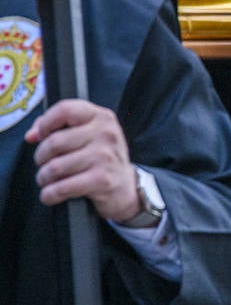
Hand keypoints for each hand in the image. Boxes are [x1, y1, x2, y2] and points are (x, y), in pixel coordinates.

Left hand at [25, 100, 140, 223]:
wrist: (125, 186)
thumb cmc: (100, 158)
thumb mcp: (87, 135)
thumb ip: (59, 127)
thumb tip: (32, 135)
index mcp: (102, 117)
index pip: (64, 110)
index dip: (45, 124)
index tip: (40, 136)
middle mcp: (106, 134)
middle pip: (54, 142)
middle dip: (41, 157)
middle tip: (45, 164)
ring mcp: (105, 156)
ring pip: (54, 167)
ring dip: (44, 178)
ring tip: (49, 180)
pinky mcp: (102, 180)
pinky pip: (62, 188)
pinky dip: (50, 194)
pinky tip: (52, 194)